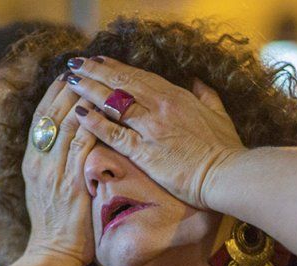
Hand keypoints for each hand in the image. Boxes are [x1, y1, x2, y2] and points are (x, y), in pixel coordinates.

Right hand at [22, 76, 97, 265]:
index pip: (40, 119)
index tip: (65, 76)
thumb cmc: (54, 227)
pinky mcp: (72, 184)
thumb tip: (61, 147)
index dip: (52, 95)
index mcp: (32, 163)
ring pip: (66, 126)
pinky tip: (103, 112)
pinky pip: (82, 147)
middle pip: (52, 115)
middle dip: (69, 89)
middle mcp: (39, 164)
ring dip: (82, 101)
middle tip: (85, 70)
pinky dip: (92, 127)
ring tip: (96, 82)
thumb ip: (51, 167)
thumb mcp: (43, 191)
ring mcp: (54, 173)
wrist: (51, 255)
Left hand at [64, 56, 244, 209]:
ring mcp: (151, 128)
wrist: (227, 173)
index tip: (99, 61)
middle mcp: (160, 106)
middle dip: (95, 72)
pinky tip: (80, 114)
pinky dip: (96, 122)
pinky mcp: (144, 151)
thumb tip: (198, 81)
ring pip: (113, 103)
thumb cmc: (226, 149)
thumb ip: (207, 95)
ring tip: (69, 83)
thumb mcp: (219, 114)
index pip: (139, 76)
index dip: (116, 67)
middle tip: (75, 65)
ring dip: (89, 90)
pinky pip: (114, 133)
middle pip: (121, 83)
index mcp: (176, 96)